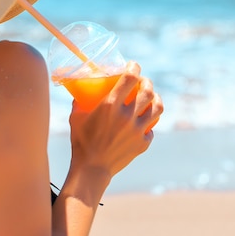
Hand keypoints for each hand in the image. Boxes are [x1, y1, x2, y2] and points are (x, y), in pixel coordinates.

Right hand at [68, 61, 163, 177]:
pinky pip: (151, 129)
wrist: (91, 170)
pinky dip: (149, 123)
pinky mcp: (142, 143)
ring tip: (152, 97)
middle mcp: (127, 116)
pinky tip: (145, 122)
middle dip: (147, 82)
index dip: (134, 67)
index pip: (130, 78)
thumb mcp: (76, 118)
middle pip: (147, 90)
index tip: (133, 65)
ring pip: (157, 108)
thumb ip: (80, 102)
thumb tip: (81, 92)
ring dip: (156, 99)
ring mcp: (137, 130)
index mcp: (110, 105)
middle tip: (143, 82)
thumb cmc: (81, 142)